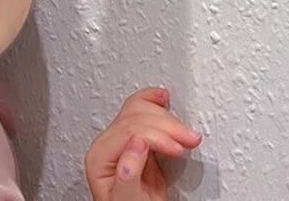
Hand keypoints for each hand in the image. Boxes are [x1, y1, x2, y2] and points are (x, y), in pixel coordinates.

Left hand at [84, 87, 202, 200]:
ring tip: (186, 131)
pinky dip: (156, 103)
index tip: (178, 149)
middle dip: (167, 125)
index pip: (130, 130)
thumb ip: (128, 174)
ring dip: (167, 115)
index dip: (158, 136)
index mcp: (100, 157)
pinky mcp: (135, 139)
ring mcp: (120, 139)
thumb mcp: (128, 200)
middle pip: (137, 117)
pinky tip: (164, 98)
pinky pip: (142, 109)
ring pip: (141, 108)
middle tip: (188, 138)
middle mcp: (107, 143)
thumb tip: (137, 143)